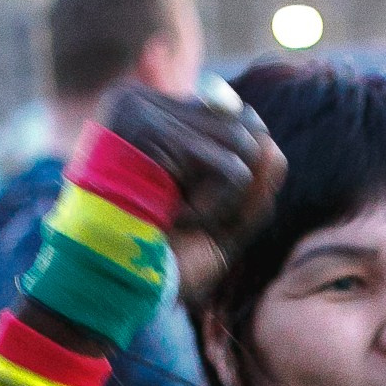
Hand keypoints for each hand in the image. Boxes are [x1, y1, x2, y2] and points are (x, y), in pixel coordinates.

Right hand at [98, 81, 285, 255]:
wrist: (111, 283)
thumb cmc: (159, 263)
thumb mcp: (218, 229)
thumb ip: (252, 193)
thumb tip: (275, 148)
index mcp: (152, 117)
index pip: (230, 123)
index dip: (236, 177)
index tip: (189, 212)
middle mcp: (145, 102)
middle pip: (245, 128)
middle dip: (236, 190)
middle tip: (185, 219)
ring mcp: (146, 110)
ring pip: (244, 146)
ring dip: (225, 202)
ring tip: (179, 218)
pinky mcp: (155, 130)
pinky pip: (233, 170)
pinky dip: (218, 209)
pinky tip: (176, 219)